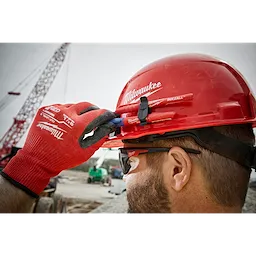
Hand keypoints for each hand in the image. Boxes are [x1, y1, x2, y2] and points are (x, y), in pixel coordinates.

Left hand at [1, 102, 117, 195]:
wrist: (37, 160)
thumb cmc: (61, 158)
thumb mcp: (85, 152)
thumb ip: (100, 138)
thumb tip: (108, 128)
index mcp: (76, 125)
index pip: (98, 113)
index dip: (107, 114)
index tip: (110, 116)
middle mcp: (65, 114)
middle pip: (87, 105)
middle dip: (95, 110)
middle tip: (97, 117)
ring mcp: (54, 111)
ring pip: (74, 105)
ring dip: (80, 112)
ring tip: (78, 124)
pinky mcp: (45, 110)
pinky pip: (61, 107)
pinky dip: (66, 113)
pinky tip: (66, 123)